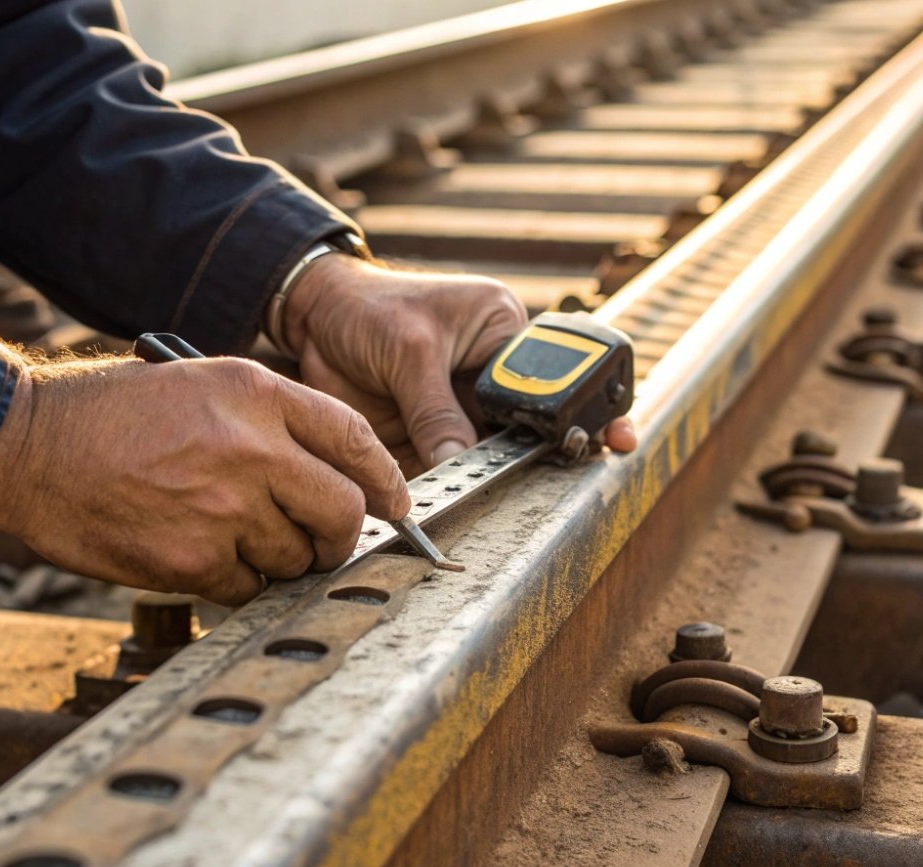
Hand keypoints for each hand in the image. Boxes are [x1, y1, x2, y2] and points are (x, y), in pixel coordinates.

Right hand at [0, 351, 409, 605]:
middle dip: (341, 536)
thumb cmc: (109, 416)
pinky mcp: (192, 560)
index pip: (355, 440)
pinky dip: (236, 582)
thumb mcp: (200, 385)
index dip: (386, 480)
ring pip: (297, 558)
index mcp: (257, 393)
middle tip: (324, 543)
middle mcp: (251, 447)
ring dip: (281, 560)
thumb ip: (270, 423)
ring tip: (235, 536)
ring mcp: (223, 507)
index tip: (395, 504)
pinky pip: (249, 587)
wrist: (27, 448)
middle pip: (342, 510)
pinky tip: (201, 553)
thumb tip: (331, 478)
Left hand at [283, 255, 636, 473]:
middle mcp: (489, 377)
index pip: (551, 379)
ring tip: (504, 493)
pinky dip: (448, 490)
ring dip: (493, 477)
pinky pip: (446, 473)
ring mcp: (459, 412)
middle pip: (529, 425)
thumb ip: (435, 409)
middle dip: (547, 450)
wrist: (311, 319)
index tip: (610, 436)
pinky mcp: (426, 439)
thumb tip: (461, 462)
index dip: (579, 411)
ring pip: (490, 456)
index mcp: (502, 335)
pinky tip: (453, 501)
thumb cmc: (367, 308)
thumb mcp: (409, 349)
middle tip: (575, 467)